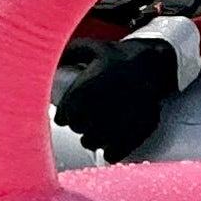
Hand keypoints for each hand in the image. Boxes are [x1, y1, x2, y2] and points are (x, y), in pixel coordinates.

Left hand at [54, 36, 182, 160]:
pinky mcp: (142, 125)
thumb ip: (67, 53)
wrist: (156, 62)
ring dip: (91, 141)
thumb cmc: (118, 56)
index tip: (63, 118)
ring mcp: (125, 115)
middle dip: (78, 126)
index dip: (64, 117)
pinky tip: (108, 153)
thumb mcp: (92, 47)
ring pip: (98, 140)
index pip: (68, 111)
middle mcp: (106, 101)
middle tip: (80, 125)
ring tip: (90, 139)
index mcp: (91, 84)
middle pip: (81, 127)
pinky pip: (122, 147)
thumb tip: (45, 62)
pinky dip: (113, 153)